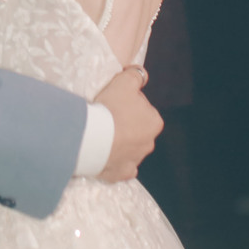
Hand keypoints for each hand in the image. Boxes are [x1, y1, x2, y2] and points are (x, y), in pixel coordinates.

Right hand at [95, 68, 162, 182]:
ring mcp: (135, 160)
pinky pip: (120, 168)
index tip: (113, 103)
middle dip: (124, 125)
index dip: (127, 104)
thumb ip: (136, 75)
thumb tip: (140, 75)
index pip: (142, 109)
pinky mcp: (122, 173)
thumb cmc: (111, 108)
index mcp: (154, 122)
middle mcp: (149, 143)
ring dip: (118, 143)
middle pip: (136, 130)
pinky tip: (104, 156)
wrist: (94, 138)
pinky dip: (114, 163)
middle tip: (105, 118)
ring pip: (128, 149)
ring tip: (101, 135)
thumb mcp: (124, 82)